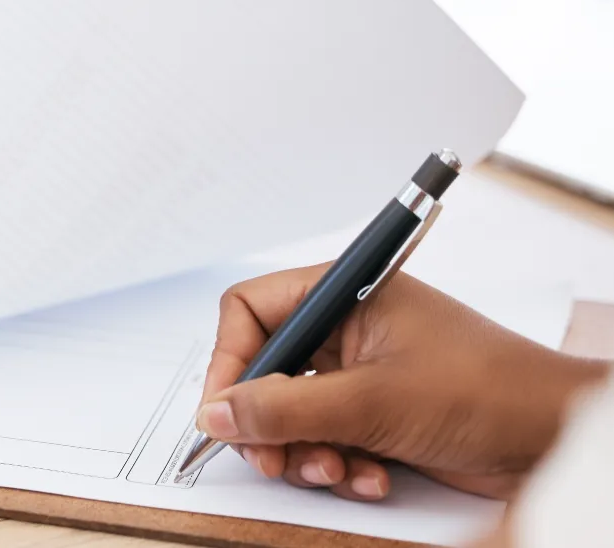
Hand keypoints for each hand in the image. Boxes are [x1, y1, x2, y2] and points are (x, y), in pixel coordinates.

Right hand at [198, 265, 607, 500]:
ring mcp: (358, 373)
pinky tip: (373, 475)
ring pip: (290, 414)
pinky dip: (339, 464)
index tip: (224, 409)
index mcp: (344, 294)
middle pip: (264, 370)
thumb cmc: (487, 391)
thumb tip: (216, 412)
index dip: (229, 359)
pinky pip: (324, 439)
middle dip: (267, 422)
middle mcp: (345, 329)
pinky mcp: (373, 413)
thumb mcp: (371, 402)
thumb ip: (284, 408)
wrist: (555, 437)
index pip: (251, 310)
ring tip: (340, 468)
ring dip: (305, 451)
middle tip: (272, 458)